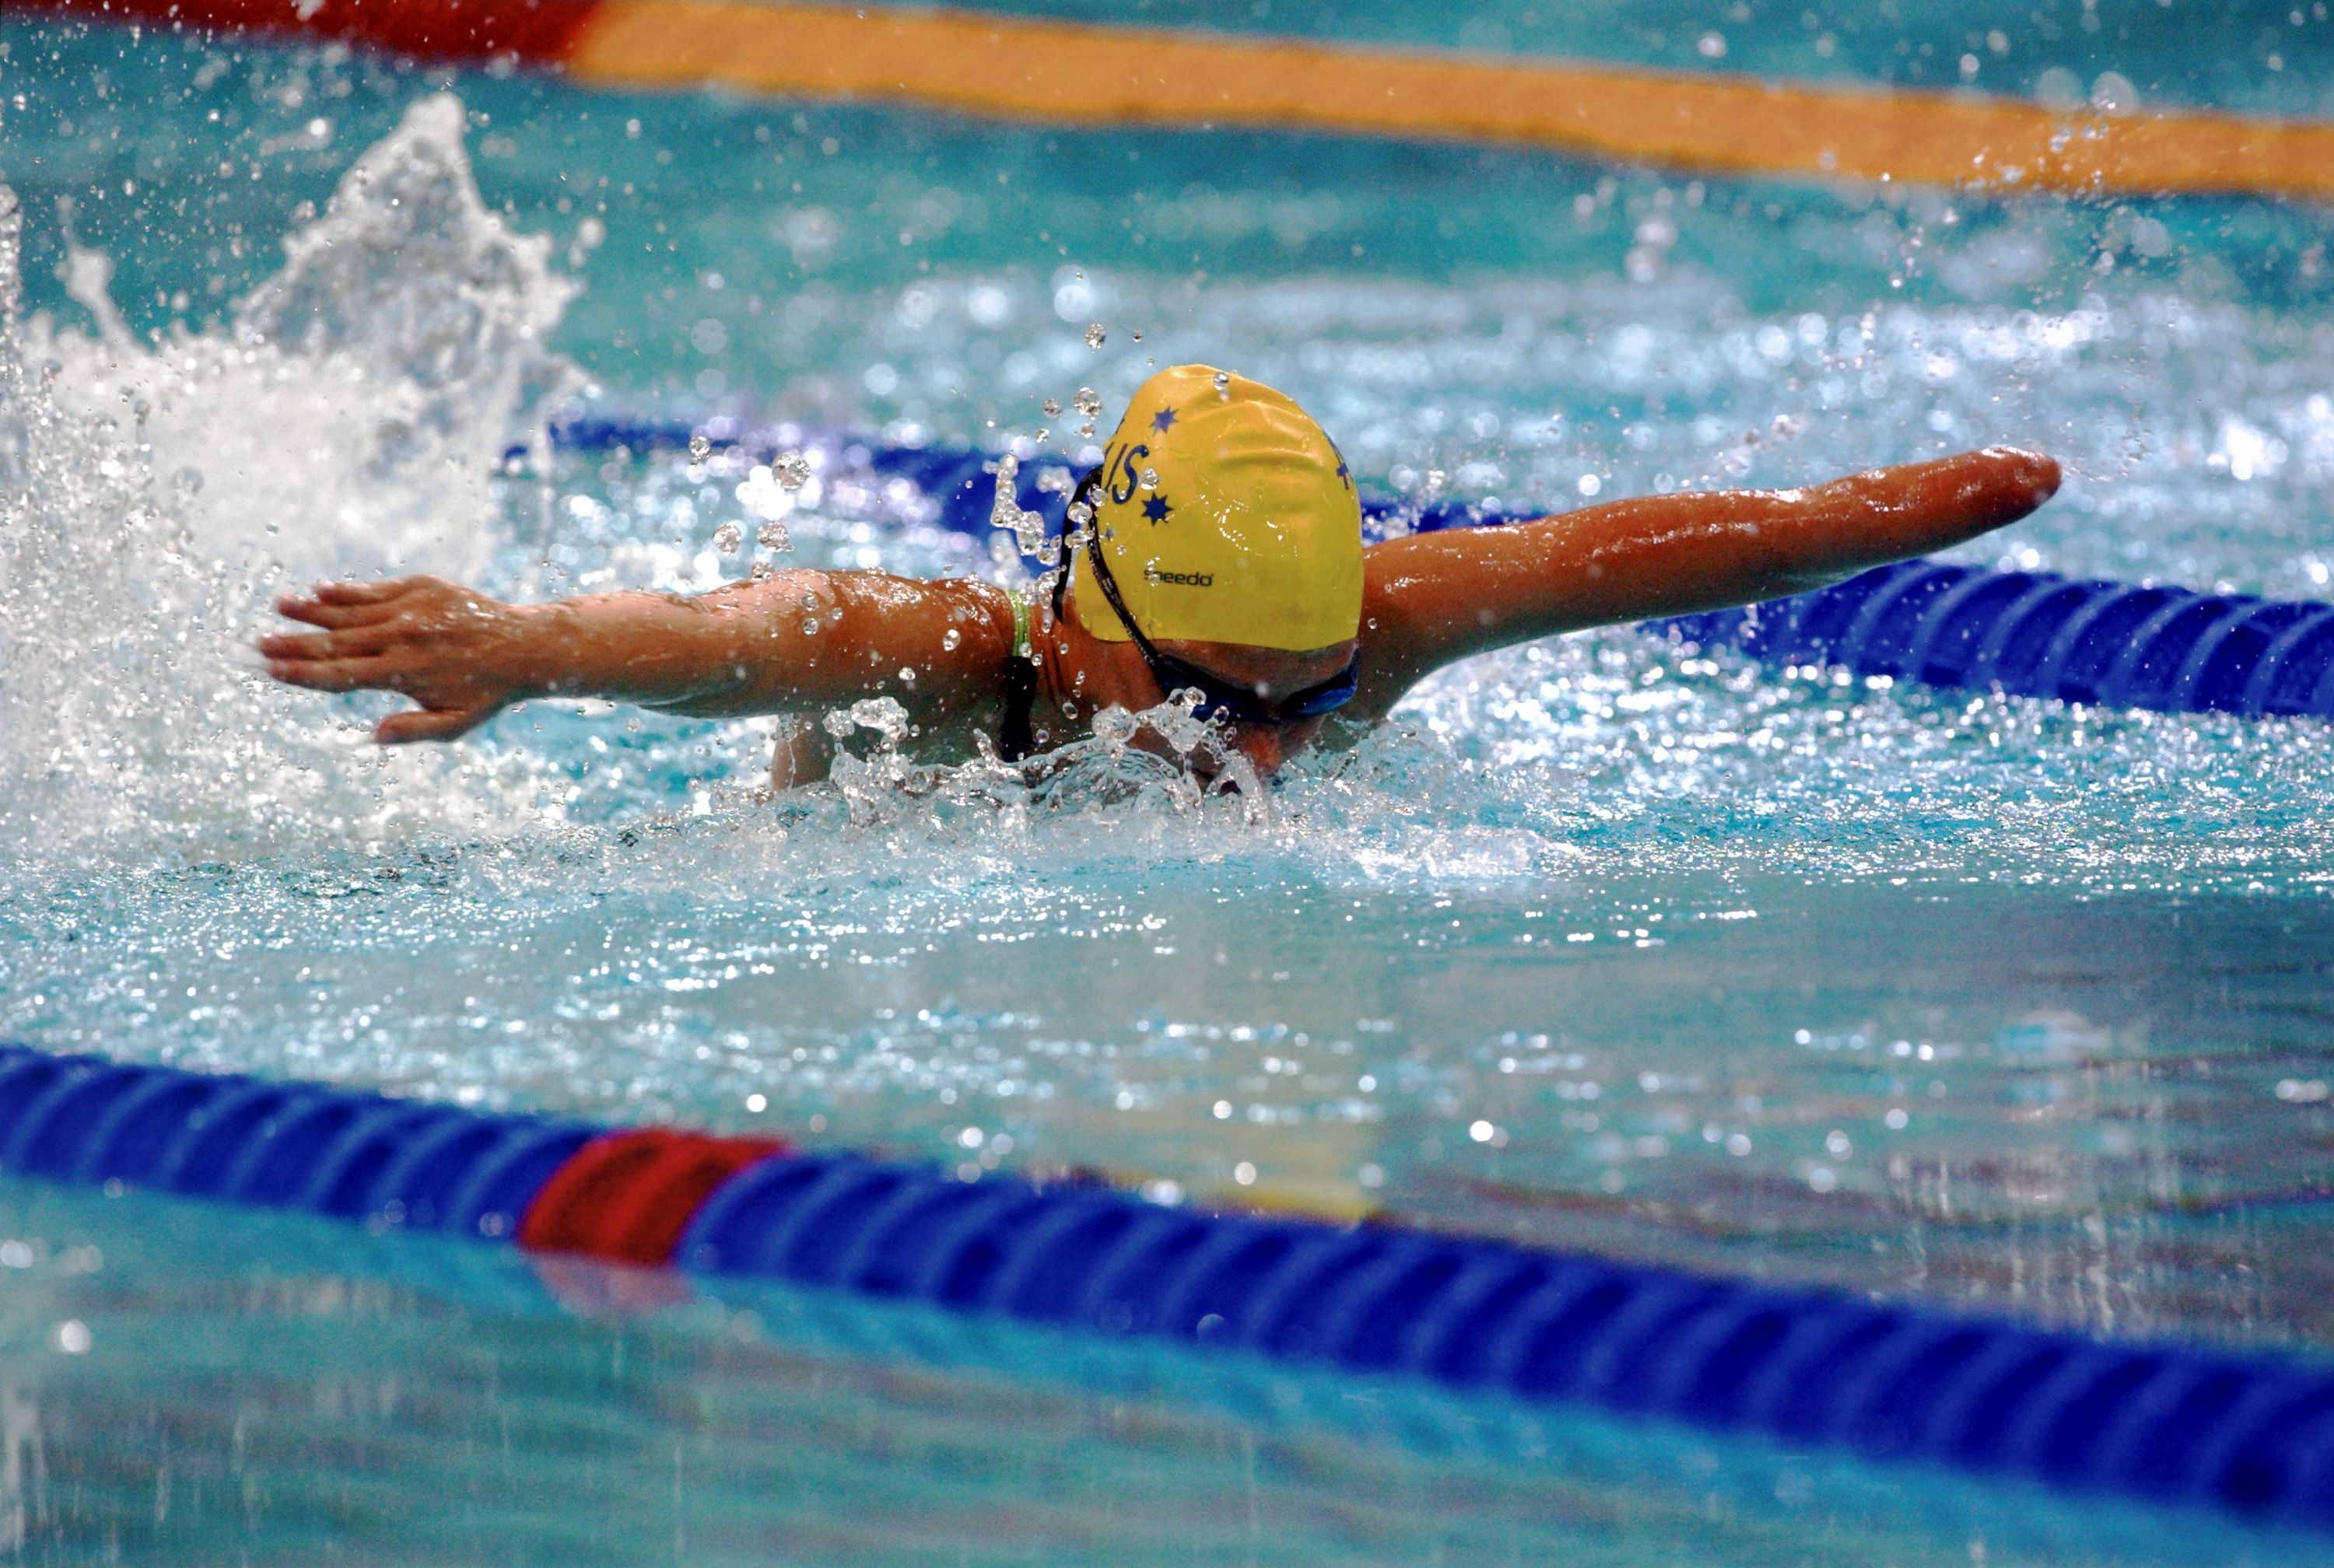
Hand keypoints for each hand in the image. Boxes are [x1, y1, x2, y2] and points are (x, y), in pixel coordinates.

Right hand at [260, 576, 543, 742]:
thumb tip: (372, 736)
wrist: (525, 645)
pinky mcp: (422, 587)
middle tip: (259, 643)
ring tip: (279, 607)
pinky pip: (375, 590)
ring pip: (350, 611)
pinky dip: (346, 592)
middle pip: (336, 642)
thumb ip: (413, 731)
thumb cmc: (488, 691)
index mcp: (404, 672)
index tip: (272, 672)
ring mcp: (411, 609)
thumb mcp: (456, 723)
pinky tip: (320, 591)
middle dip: (295, 644)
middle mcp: (402, 637)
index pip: (342, 675)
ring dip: (312, 611)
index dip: (304, 675)